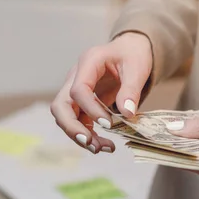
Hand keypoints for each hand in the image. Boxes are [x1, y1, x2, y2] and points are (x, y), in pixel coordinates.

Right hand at [50, 32, 152, 153]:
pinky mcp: (81, 103)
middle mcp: (75, 77)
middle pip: (60, 106)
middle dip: (72, 127)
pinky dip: (88, 135)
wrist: (129, 50)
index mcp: (88, 62)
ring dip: (79, 135)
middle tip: (89, 142)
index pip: (78, 90)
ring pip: (65, 117)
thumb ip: (131, 89)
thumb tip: (127, 114)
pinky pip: (78, 122)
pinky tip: (104, 145)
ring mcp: (75, 91)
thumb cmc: (132, 55)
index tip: (108, 124)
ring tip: (102, 148)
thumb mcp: (137, 67)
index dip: (90, 109)